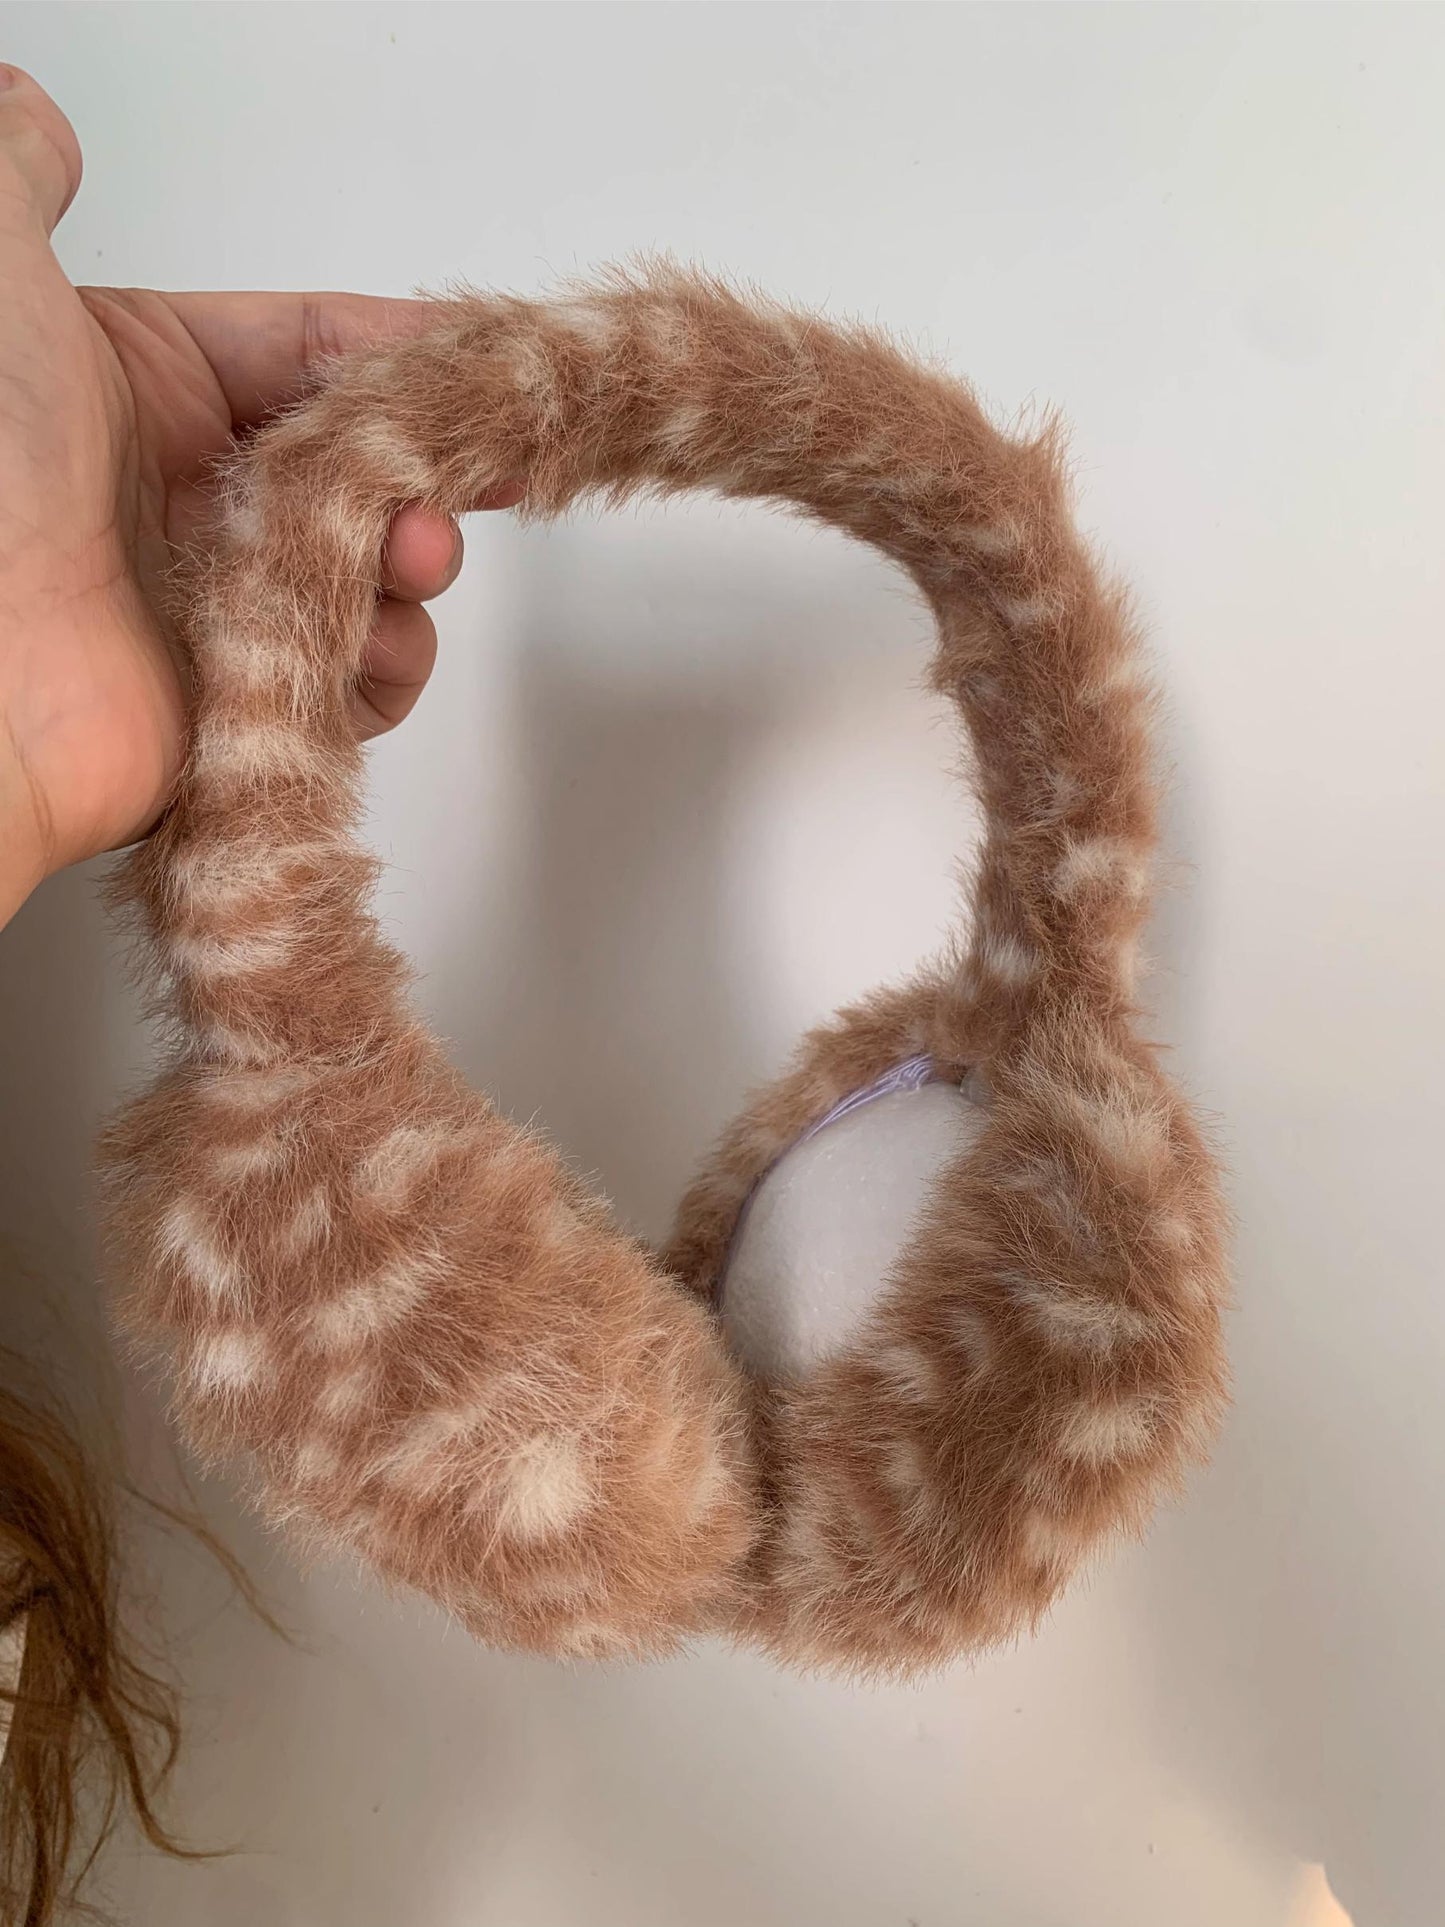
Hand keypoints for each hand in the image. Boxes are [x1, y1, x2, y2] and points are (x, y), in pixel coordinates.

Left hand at [0, 66, 519, 926]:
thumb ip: (21, 175)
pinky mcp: (252, 699)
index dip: (411, 354)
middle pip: (365, 468)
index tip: (496, 365)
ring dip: (413, 568)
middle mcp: (197, 497)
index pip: (313, 351)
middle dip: (425, 472)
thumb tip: (36, 115)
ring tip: (401, 565)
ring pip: (377, 575)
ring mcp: (230, 605)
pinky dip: (384, 665)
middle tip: (447, 481)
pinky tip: (359, 649)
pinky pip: (360, 678)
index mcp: (150, 393)